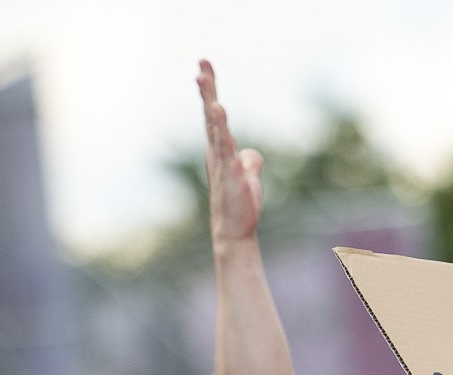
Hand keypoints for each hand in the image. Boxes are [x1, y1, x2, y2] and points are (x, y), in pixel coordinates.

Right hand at [197, 60, 263, 247]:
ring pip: (215, 127)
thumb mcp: (248, 177)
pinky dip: (221, 129)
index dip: (210, 91)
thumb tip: (251, 154)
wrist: (234, 231)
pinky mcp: (230, 172)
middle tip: (202, 65)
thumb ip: (249, 162)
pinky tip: (219, 111)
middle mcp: (217, 151)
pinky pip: (225, 146)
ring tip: (203, 80)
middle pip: (211, 114)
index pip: (214, 115)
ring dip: (209, 102)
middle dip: (207, 89)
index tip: (203, 67)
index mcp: (220, 149)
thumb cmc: (240, 206)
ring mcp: (222, 161)